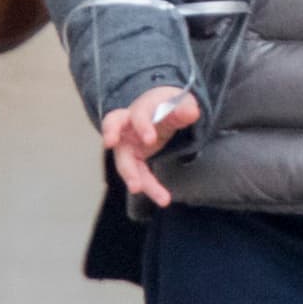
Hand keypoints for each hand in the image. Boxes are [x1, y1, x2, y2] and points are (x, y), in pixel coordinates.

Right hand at [102, 87, 199, 208]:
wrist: (161, 112)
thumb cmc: (168, 107)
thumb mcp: (180, 104)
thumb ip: (185, 109)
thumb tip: (192, 113)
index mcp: (141, 108)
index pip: (139, 114)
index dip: (143, 126)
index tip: (150, 140)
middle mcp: (127, 124)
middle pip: (112, 125)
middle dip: (111, 133)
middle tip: (110, 143)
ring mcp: (126, 143)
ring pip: (124, 160)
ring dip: (131, 175)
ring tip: (137, 189)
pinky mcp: (132, 160)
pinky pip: (138, 175)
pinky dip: (149, 187)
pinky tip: (163, 198)